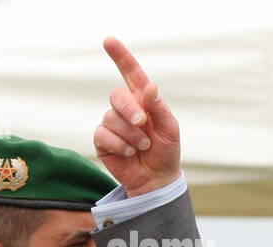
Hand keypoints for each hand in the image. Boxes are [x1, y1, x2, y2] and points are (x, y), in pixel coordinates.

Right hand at [94, 36, 180, 195]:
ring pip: (112, 118)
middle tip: (143, 124)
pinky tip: (129, 153)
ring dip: (131, 135)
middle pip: (117, 96)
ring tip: (142, 146)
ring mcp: (112, 124)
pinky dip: (120, 146)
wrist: (157, 179)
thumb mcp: (170, 129)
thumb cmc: (166, 152)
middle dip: (130, 110)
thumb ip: (160, 108)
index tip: (109, 41)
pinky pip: (104, 135)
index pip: (131, 75)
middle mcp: (125, 109)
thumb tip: (151, 86)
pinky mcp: (102, 140)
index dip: (121, 57)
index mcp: (143, 102)